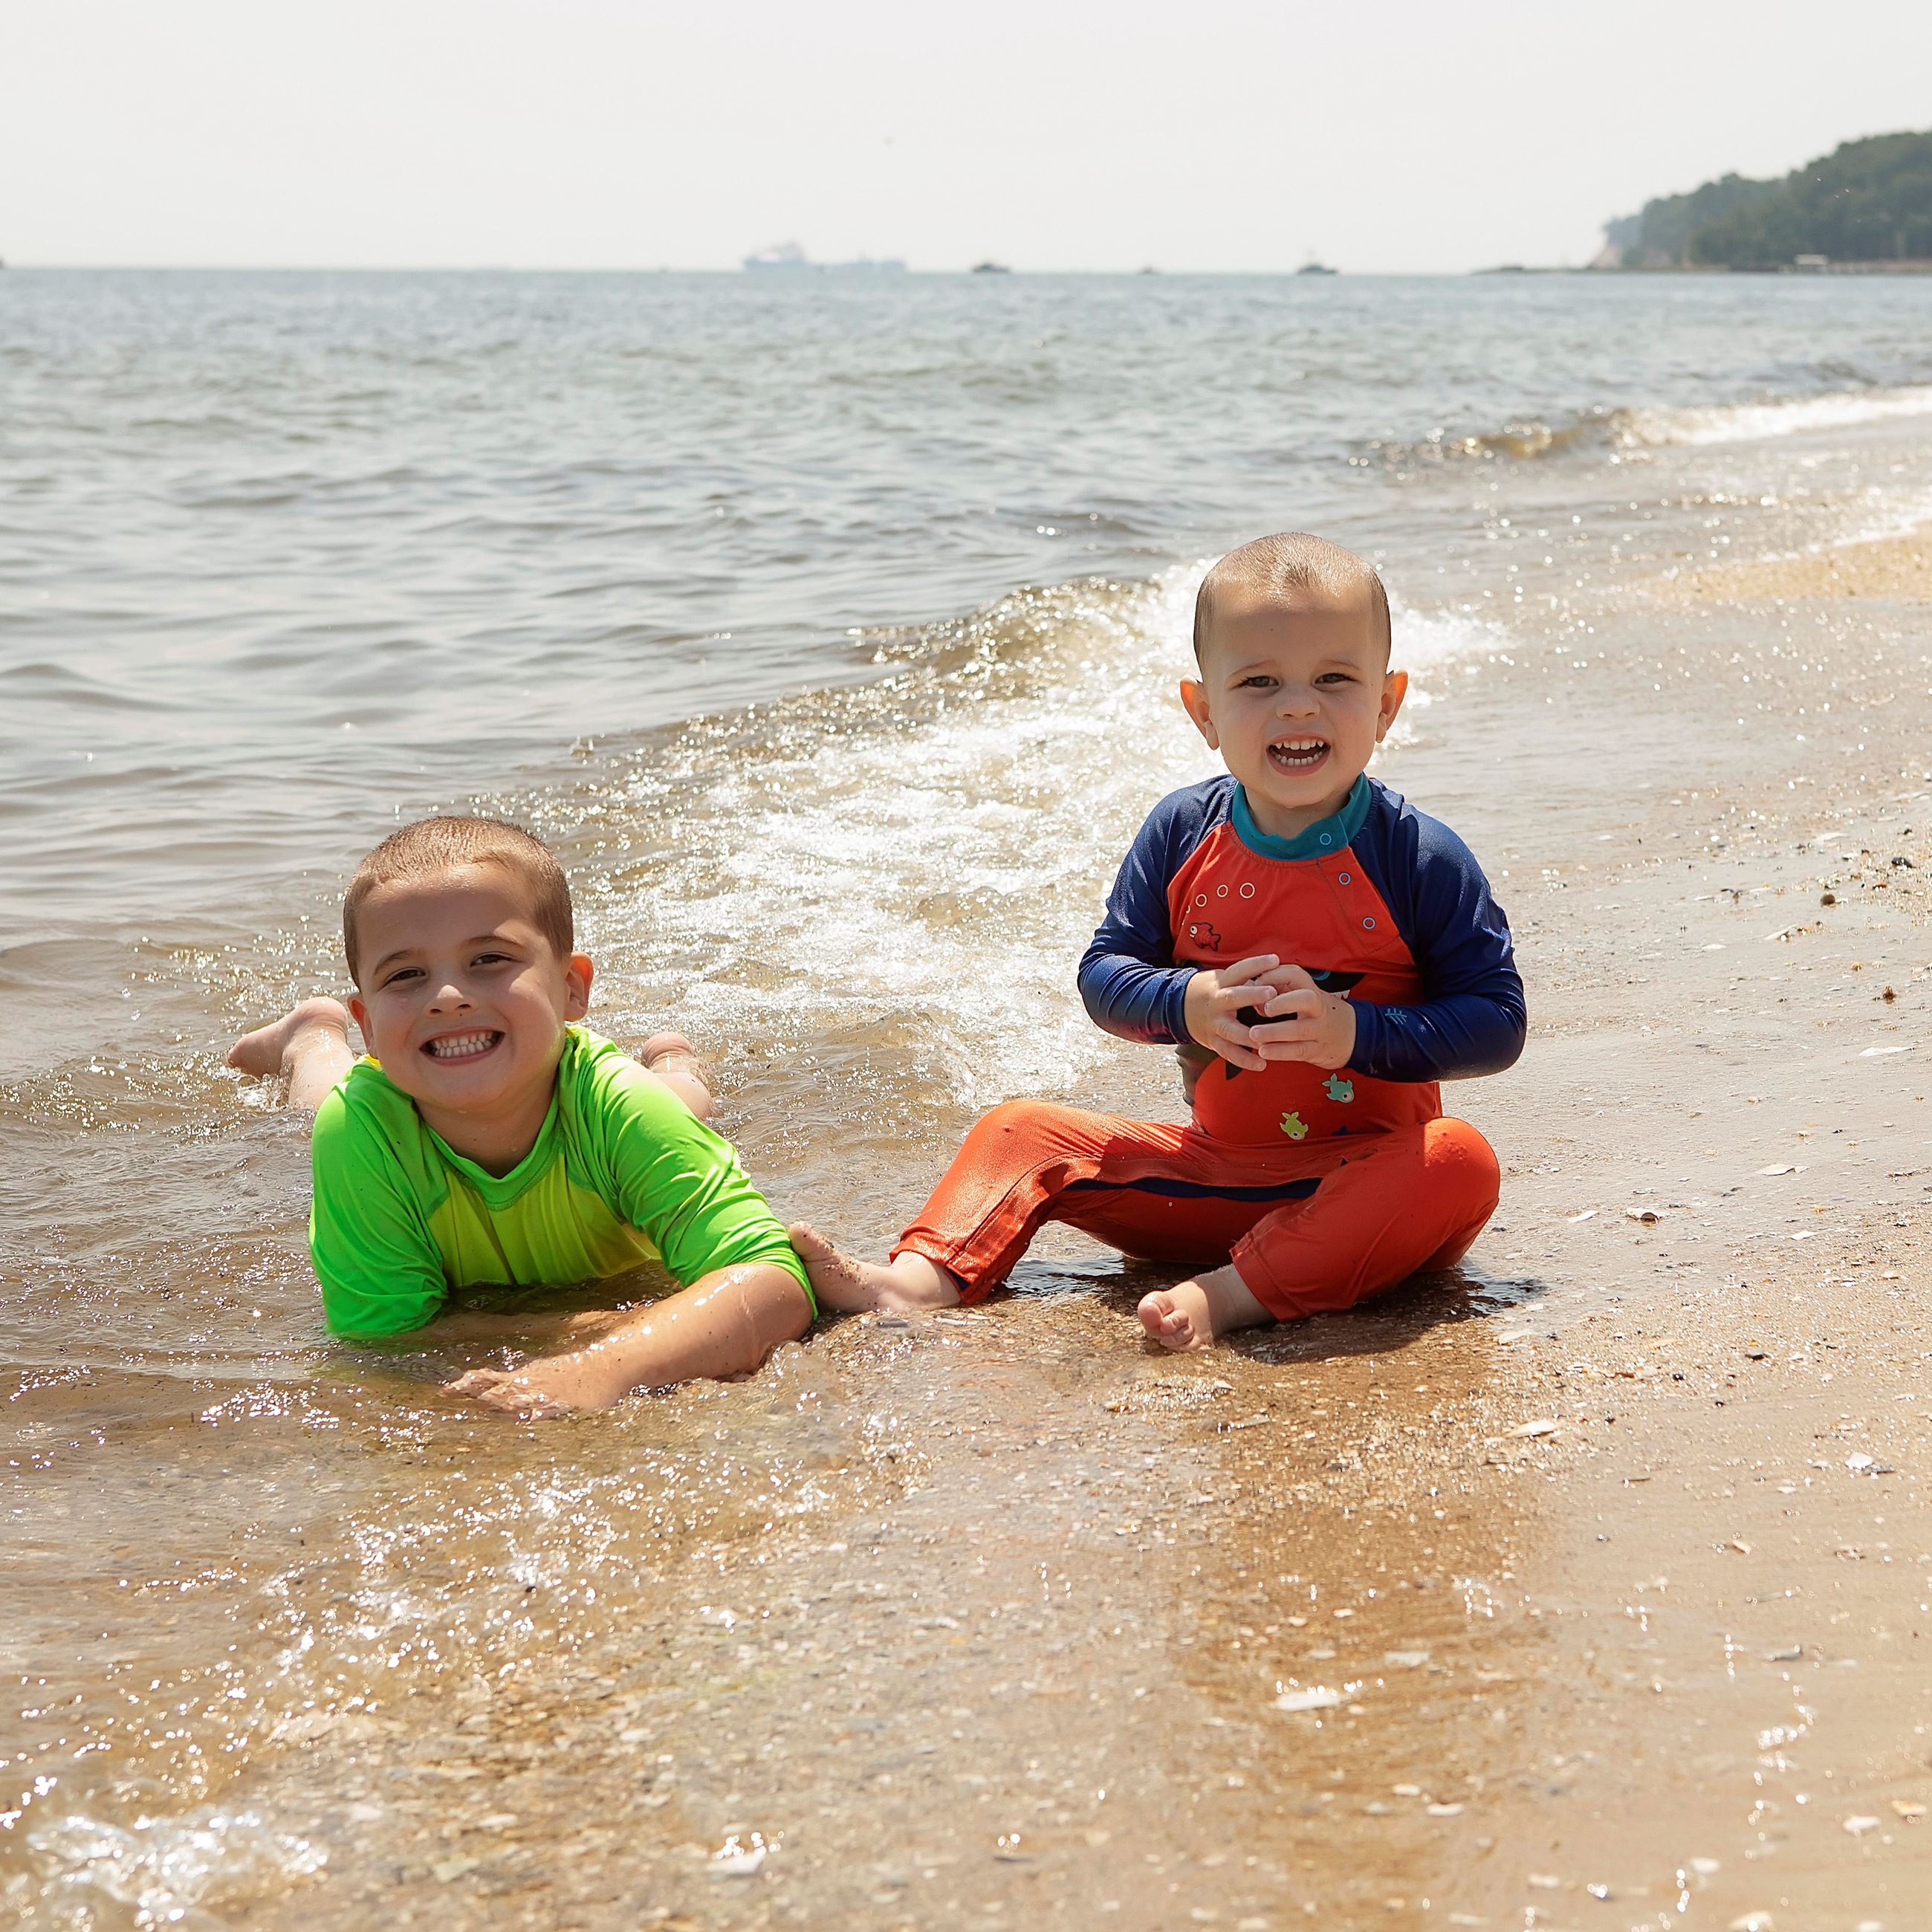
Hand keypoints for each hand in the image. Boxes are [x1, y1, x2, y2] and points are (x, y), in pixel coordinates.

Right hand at [1182, 953, 1282, 1071]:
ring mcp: (1214, 1023)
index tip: (1275, 959)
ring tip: (1268, 1041)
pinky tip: (1261, 1064)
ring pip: (1231, 1031)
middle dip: (1252, 995)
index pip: (1239, 970)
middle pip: (1233, 997)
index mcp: (1222, 983)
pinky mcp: (1213, 1042)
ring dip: (1250, 1036)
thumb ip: (1249, 981)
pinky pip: (1229, 1053)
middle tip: (1272, 993)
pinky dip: (1244, 1060)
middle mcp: (1217, 1002)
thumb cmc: (1216, 992)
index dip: (1256, 964)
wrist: (1181, 1008)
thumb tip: (1280, 976)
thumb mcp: (1226, 980)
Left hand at [1247, 963, 1356, 1070]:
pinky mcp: (1317, 1050)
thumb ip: (1278, 990)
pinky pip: (1299, 1051)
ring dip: (1275, 1032)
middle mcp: (1318, 1007)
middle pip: (1306, 999)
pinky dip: (1280, 1052)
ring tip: (1254, 1034)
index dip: (1276, 975)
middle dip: (1284, 1002)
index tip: (1256, 981)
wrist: (1349, 1035)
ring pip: (1300, 1029)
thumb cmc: (1313, 1011)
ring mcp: (1319, 1029)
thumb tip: (1246, 986)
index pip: (1296, 974)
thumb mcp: (1301, 995)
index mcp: (1310, 989)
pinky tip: (1263, 1051)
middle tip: (1264, 1008)